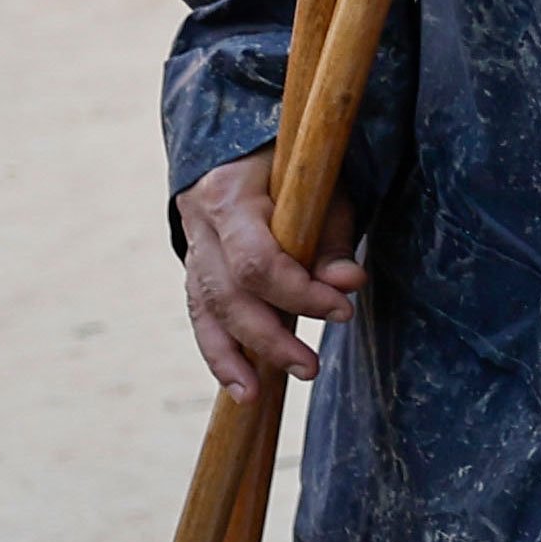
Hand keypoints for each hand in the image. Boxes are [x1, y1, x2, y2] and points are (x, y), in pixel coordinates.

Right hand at [174, 152, 362, 400]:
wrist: (239, 146)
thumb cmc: (294, 168)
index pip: (257, 261)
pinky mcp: (194, 270)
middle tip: (311, 368)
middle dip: (270, 337)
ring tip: (257, 396)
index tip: (342, 310)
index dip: (299, 293)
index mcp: (230, 196)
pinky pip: (201, 317)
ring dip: (235, 357)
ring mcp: (191, 249)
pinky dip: (219, 354)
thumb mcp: (322, 189)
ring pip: (206, 312)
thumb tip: (348, 284)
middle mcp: (200, 225)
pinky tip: (239, 387)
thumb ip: (332, 238)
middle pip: (229, 295)